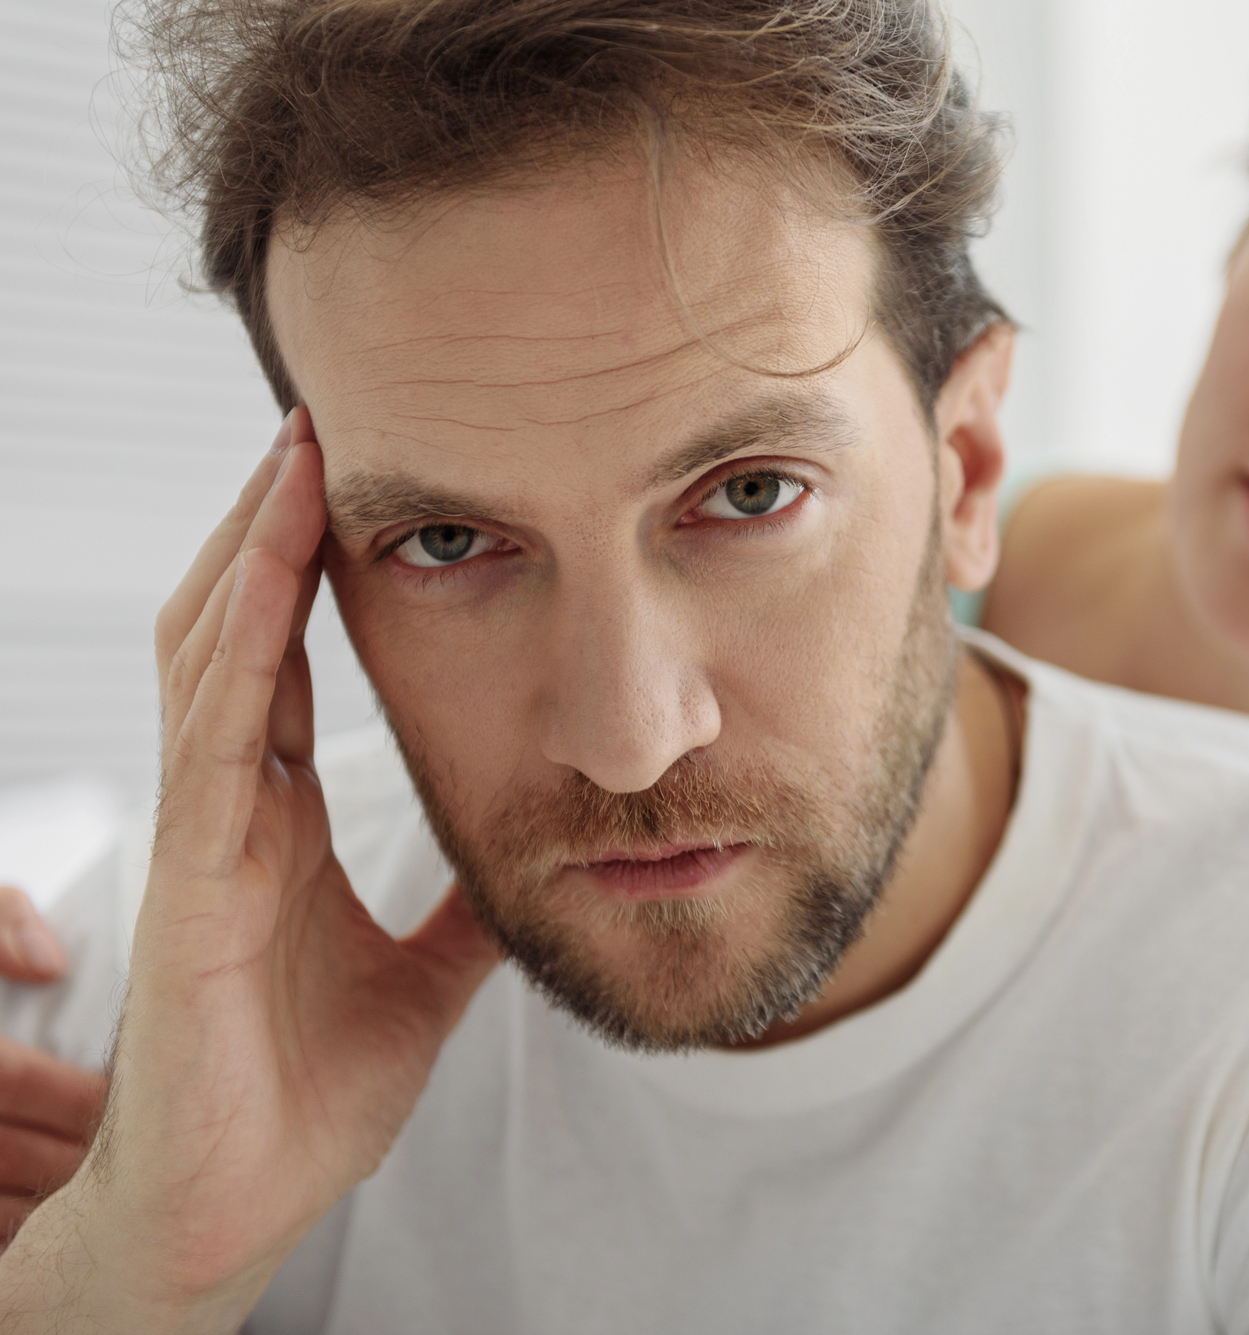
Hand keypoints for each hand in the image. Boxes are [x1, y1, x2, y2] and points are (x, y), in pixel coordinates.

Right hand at [0, 413, 499, 1331]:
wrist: (234, 1205)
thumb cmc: (300, 1095)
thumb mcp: (423, 980)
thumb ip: (469, 914)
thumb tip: (549, 858)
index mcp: (275, 823)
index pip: (290, 662)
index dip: (311, 569)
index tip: (361, 483)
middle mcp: (230, 810)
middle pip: (239, 628)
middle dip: (272, 524)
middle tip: (322, 420)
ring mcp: (204, 838)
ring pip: (212, 653)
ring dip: (252, 546)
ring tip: (297, 449)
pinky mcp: (192, 883)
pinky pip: (215, 736)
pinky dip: (243, 641)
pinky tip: (270, 568)